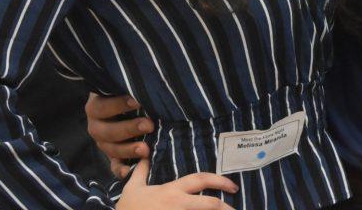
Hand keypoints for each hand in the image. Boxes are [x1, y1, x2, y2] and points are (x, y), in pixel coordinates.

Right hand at [86, 92, 154, 178]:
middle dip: (129, 129)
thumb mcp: (124, 87)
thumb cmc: (127, 93)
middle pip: (107, 132)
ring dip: (129, 150)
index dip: (118, 105)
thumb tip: (146, 81)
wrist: (127, 107)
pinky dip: (122, 170)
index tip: (137, 101)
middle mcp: (96, 126)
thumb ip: (130, 86)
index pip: (102, 107)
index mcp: (95, 107)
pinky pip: (114, 166)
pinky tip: (131, 171)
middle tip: (149, 125)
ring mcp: (103, 143)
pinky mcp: (112, 156)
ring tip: (146, 149)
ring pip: (111, 150)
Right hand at [116, 159, 236, 209]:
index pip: (201, 180)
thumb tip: (144, 156)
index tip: (232, 186)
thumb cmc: (127, 209)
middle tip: (235, 209)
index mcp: (172, 191)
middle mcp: (178, 205)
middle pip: (210, 204)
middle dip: (226, 207)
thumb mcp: (132, 188)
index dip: (220, 180)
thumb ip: (141, 172)